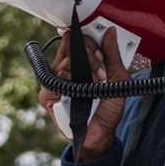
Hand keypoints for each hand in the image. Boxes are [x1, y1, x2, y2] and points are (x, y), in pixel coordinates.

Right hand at [39, 30, 129, 161]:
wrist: (101, 134)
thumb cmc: (108, 109)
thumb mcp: (118, 78)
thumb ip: (113, 54)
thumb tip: (110, 31)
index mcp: (80, 62)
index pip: (77, 40)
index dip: (89, 42)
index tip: (101, 53)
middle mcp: (65, 69)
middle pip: (71, 47)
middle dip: (91, 57)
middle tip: (102, 73)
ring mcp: (55, 81)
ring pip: (65, 63)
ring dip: (85, 73)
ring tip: (96, 87)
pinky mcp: (47, 95)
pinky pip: (56, 79)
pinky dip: (71, 84)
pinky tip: (82, 93)